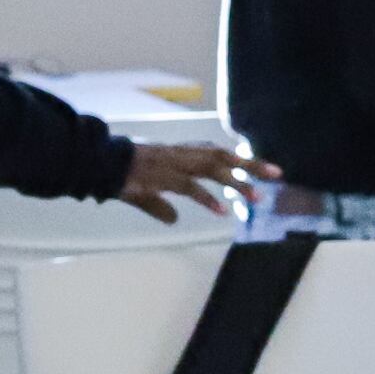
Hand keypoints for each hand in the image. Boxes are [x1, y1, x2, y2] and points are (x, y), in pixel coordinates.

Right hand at [121, 141, 265, 223]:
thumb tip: (173, 219)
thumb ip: (161, 207)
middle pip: (223, 157)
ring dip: (236, 183)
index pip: (217, 154)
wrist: (98, 165)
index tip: (264, 169)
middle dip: (251, 165)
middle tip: (277, 175)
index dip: (241, 160)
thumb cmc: (120, 175)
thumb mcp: (145, 193)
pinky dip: (207, 199)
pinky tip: (222, 211)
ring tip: (256, 198)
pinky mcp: (163, 176)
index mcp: (180, 155)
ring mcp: (173, 164)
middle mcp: (181, 156)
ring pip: (212, 169)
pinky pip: (190, 187)